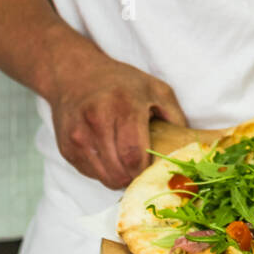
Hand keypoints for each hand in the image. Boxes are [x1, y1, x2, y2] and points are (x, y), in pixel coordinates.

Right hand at [46, 50, 187, 188]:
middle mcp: (96, 122)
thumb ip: (175, 117)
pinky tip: (109, 154)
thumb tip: (186, 148)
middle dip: (135, 176)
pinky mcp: (66, 148)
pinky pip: (91, 174)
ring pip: (105, 178)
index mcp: (123, 107)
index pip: (134, 155)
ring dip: (120, 177)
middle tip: (142, 167)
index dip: (146, 170)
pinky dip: (104, 171)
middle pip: (120, 172)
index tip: (154, 167)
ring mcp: (78, 136)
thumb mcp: (155, 89)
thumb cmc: (120, 83)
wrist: (75, 74)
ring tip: (126, 161)